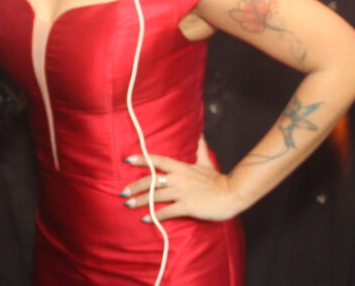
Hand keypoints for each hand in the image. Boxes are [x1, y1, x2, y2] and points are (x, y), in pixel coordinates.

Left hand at [121, 147, 240, 222]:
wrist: (232, 194)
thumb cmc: (218, 180)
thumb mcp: (207, 161)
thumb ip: (200, 149)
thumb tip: (200, 135)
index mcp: (181, 167)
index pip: (157, 160)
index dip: (142, 159)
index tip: (127, 159)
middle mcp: (178, 178)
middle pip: (151, 180)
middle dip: (135, 186)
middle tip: (122, 192)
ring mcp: (182, 192)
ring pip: (155, 196)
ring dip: (140, 201)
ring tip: (128, 205)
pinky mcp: (187, 206)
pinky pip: (166, 211)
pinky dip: (154, 215)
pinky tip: (145, 219)